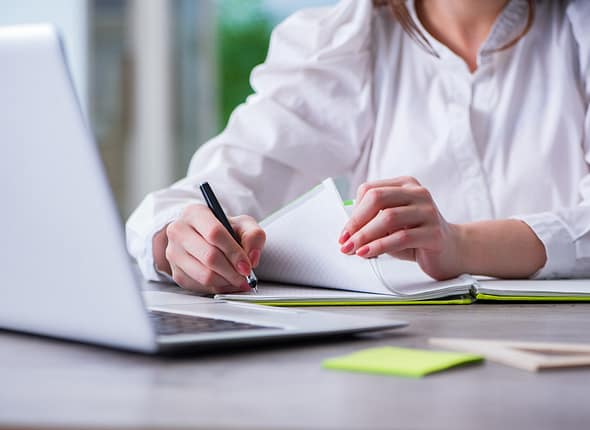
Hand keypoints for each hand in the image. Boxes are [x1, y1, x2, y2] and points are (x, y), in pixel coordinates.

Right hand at [153, 204, 264, 292]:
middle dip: (232, 271)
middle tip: (246, 276)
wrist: (203, 238)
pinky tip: (226, 281)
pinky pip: (200, 287)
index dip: (234, 252)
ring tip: (238, 279)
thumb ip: (254, 236)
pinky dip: (218, 288)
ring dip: (226, 281)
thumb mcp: (243, 224)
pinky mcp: (176, 272)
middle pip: (209, 257)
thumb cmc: (224, 230)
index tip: (247, 265)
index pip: (215, 233)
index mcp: (195, 213)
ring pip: (204, 275)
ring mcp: (174, 253)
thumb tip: (252, 257)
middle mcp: (179, 231)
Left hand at [338, 177, 461, 279]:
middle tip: (345, 240)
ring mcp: (428, 211)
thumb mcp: (390, 226)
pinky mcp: (434, 232)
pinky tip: (368, 253)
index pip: (370, 190)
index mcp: (405, 185)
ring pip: (388, 218)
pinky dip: (380, 246)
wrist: (452, 251)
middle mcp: (418, 193)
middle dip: (356, 222)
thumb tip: (347, 234)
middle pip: (377, 198)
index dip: (353, 212)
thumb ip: (372, 223)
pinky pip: (401, 237)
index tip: (344, 232)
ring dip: (365, 236)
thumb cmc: (417, 236)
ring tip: (353, 249)